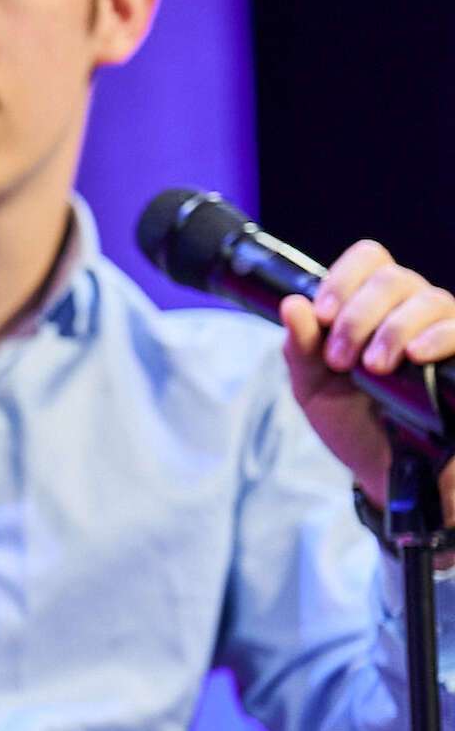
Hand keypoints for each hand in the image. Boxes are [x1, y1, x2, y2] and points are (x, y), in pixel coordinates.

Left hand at [278, 240, 454, 506]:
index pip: (368, 259)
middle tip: (340, 358)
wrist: (386, 471)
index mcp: (371, 307)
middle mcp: (410, 310)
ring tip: (373, 367)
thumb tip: (292, 304)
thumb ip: (300, 348)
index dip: (343, 279)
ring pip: (429, 298)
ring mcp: (441, 331)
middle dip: (357, 314)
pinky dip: (439, 336)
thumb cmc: (351, 421)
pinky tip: (417, 354)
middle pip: (393, 277)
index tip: (323, 315)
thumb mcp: (314, 386)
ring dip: (391, 328)